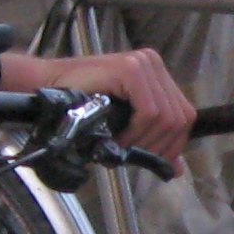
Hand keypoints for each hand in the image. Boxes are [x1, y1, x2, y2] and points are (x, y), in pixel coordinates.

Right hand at [0, 46, 196, 166]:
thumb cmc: (81, 107)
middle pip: (180, 117)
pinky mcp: (131, 69)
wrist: (49, 88)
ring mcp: (144, 64)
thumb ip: (152, 142)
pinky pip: (149, 112)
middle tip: (134, 155)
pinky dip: (136, 131)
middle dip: (160, 146)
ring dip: (145, 140)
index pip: (185, 114)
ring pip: (167, 117)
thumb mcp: (124, 126)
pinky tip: (119, 137)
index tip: (155, 160)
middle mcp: (154, 64)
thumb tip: (177, 170)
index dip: (174, 143)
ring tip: (121, 145)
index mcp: (157, 75)